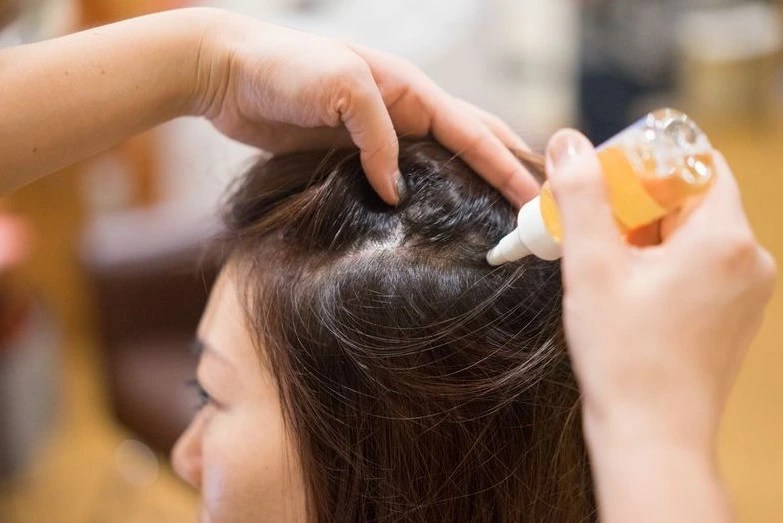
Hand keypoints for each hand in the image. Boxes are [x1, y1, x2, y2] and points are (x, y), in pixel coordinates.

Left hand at [189, 9, 537, 205]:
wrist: (227, 73)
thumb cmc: (282, 67)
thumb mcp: (339, 86)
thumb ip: (376, 136)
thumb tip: (397, 191)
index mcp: (409, 90)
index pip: (472, 132)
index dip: (505, 165)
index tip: (535, 198)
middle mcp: (402, 112)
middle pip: (469, 143)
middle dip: (505, 172)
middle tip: (536, 209)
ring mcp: (380, 134)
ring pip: (441, 163)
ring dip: (473, 186)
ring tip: (499, 218)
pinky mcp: (353, 155)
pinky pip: (401, 178)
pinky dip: (426, 197)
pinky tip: (434, 219)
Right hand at [545, 129, 775, 451]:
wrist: (654, 437)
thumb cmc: (625, 358)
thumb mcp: (592, 268)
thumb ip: (581, 197)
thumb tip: (569, 143)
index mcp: (724, 238)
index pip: (695, 162)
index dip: (645, 161)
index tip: (601, 179)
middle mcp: (748, 258)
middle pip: (690, 198)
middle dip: (634, 201)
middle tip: (587, 222)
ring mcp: (746, 289)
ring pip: (691, 233)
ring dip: (643, 233)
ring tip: (599, 261)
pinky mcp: (733, 313)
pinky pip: (697, 265)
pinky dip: (660, 261)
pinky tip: (622, 286)